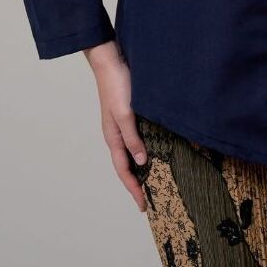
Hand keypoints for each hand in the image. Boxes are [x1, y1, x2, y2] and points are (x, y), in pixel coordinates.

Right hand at [85, 42, 148, 212]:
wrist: (111, 60)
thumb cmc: (117, 86)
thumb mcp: (126, 114)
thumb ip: (132, 137)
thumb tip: (140, 162)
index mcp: (113, 137)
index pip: (123, 170)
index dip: (133, 189)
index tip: (143, 206)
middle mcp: (116, 133)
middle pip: (126, 165)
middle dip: (136, 183)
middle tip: (150, 199)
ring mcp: (122, 124)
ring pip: (131, 152)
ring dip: (140, 168)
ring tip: (154, 179)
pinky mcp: (129, 114)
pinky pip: (136, 139)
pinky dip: (143, 150)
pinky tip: (155, 150)